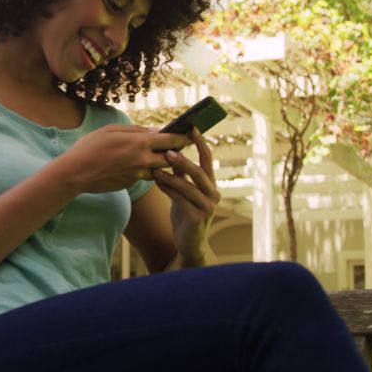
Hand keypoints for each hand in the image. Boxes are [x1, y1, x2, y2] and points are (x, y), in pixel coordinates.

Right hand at [57, 125, 189, 193]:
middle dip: (177, 153)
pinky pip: (144, 177)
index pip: (171, 140)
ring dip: (162, 164)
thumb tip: (153, 132)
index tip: (189, 135)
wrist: (76, 173)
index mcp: (140, 143)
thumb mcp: (111, 130)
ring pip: (159, 170)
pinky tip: (138, 166)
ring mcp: (137, 175)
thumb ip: (135, 130)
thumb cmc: (90, 147)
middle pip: (171, 158)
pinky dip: (145, 171)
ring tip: (161, 157)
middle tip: (180, 147)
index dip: (183, 137)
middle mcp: (143, 160)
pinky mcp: (131, 184)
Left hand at [151, 128, 219, 260]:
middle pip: (200, 172)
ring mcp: (207, 206)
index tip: (192, 128)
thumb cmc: (186, 215)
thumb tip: (172, 151)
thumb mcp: (185, 193)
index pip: (208, 160)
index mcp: (211, 184)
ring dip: (172, 175)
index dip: (201, 144)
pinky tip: (157, 183)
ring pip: (189, 186)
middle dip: (184, 160)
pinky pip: (181, 200)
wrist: (189, 244)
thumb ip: (182, 175)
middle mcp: (213, 194)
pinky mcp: (197, 218)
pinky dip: (168, 190)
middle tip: (168, 150)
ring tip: (158, 166)